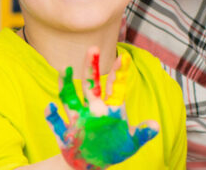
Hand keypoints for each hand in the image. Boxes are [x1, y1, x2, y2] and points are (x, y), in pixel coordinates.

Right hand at [45, 47, 158, 169]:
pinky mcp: (66, 133)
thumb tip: (157, 126)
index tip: (123, 57)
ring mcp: (78, 119)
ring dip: (65, 84)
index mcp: (110, 108)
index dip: (118, 73)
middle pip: (91, 85)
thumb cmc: (112, 150)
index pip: (114, 86)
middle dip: (91, 68)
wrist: (91, 165)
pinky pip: (56, 122)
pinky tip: (49, 107)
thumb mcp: (130, 143)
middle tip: (92, 48)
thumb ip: (142, 134)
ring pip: (69, 98)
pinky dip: (51, 116)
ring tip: (63, 68)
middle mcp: (93, 109)